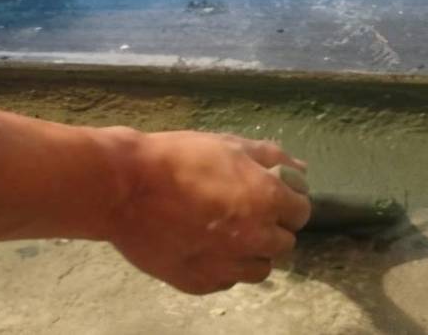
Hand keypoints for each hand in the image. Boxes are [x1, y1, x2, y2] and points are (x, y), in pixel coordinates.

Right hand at [102, 130, 310, 294]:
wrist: (125, 188)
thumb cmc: (178, 158)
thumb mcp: (228, 145)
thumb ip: (271, 158)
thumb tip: (300, 169)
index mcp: (267, 199)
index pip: (301, 212)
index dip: (289, 202)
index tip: (272, 195)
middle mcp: (255, 237)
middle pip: (285, 243)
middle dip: (273, 227)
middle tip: (247, 212)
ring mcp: (227, 264)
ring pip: (261, 268)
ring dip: (254, 252)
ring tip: (229, 234)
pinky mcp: (200, 282)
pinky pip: (228, 280)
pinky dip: (225, 266)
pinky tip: (206, 247)